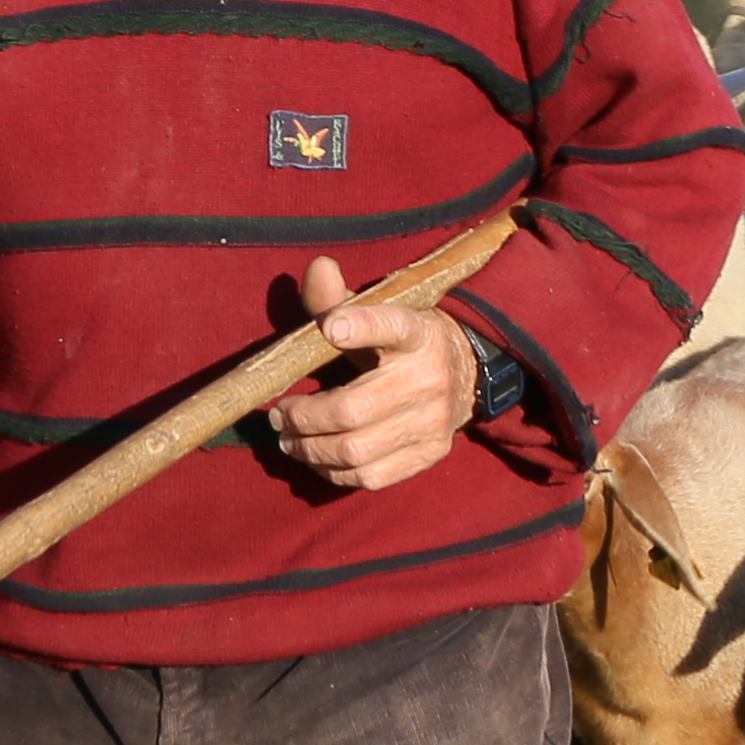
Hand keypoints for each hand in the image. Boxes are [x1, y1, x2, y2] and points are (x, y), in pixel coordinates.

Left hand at [274, 254, 480, 490]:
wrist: (466, 373)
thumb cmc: (402, 343)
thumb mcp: (377, 313)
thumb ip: (338, 297)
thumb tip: (317, 267)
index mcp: (417, 332)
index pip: (391, 325)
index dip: (360, 325)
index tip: (330, 327)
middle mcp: (429, 377)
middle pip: (351, 410)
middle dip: (302, 418)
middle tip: (278, 416)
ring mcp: (433, 421)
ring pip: (355, 450)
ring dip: (309, 449)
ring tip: (289, 440)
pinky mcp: (430, 453)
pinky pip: (370, 476)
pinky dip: (333, 471)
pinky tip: (317, 458)